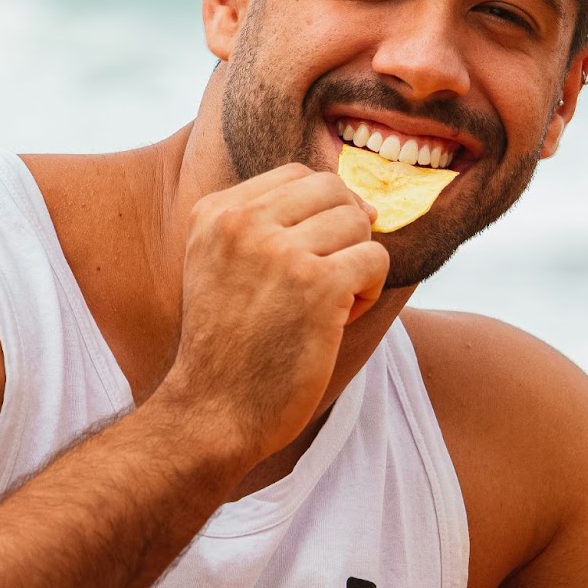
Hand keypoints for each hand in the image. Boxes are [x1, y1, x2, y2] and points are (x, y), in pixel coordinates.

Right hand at [165, 163, 388, 463]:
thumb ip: (265, 223)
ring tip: (332, 303)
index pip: (297, 175)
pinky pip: (376, 259)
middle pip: (333, 190)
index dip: (322, 210)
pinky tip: (343, 318)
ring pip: (358, 222)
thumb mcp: (219, 264)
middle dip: (345, 231)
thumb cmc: (228, 346)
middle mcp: (242, 223)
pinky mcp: (317, 286)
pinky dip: (370, 291)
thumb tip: (356, 199)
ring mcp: (280, 252)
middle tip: (331, 277)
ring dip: (357, 263)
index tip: (314, 253)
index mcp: (215, 212)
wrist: (211, 413)